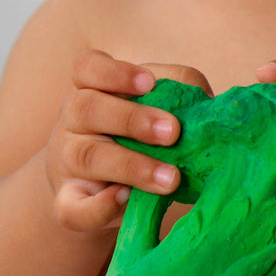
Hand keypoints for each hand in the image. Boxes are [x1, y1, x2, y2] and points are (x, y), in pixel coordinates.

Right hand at [45, 49, 212, 232]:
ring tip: (171, 178)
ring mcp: (66, 162)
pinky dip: (100, 205)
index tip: (149, 82)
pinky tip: (126, 199)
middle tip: (173, 132)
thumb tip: (209, 102)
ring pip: (87, 156)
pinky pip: (73, 207)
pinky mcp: (68, 203)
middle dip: (133, 119)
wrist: (103, 188)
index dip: (115, 72)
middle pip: (87, 108)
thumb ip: (178, 95)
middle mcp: (72, 120)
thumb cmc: (137, 134)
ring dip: (132, 166)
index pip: (87, 67)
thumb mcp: (152, 107)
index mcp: (92, 87)